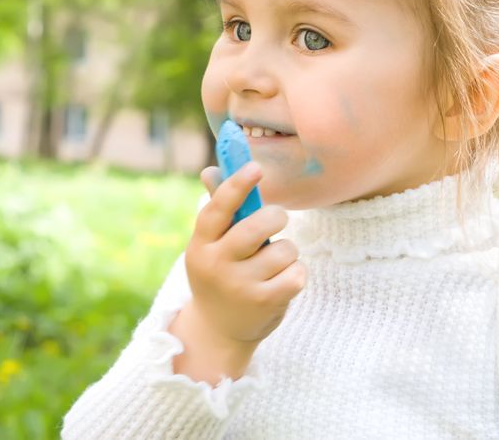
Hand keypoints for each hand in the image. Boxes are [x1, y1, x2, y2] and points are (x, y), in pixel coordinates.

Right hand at [185, 162, 306, 345]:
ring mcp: (240, 286)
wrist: (218, 331)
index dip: (237, 185)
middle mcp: (217, 265)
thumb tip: (210, 169)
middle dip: (276, 216)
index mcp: (201, 244)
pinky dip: (296, 273)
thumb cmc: (220, 272)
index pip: (217, 209)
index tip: (256, 167)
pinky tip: (283, 280)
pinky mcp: (264, 303)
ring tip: (274, 262)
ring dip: (287, 251)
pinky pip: (297, 273)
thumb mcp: (211, 245)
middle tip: (277, 219)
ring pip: (284, 249)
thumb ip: (218, 208)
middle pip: (257, 226)